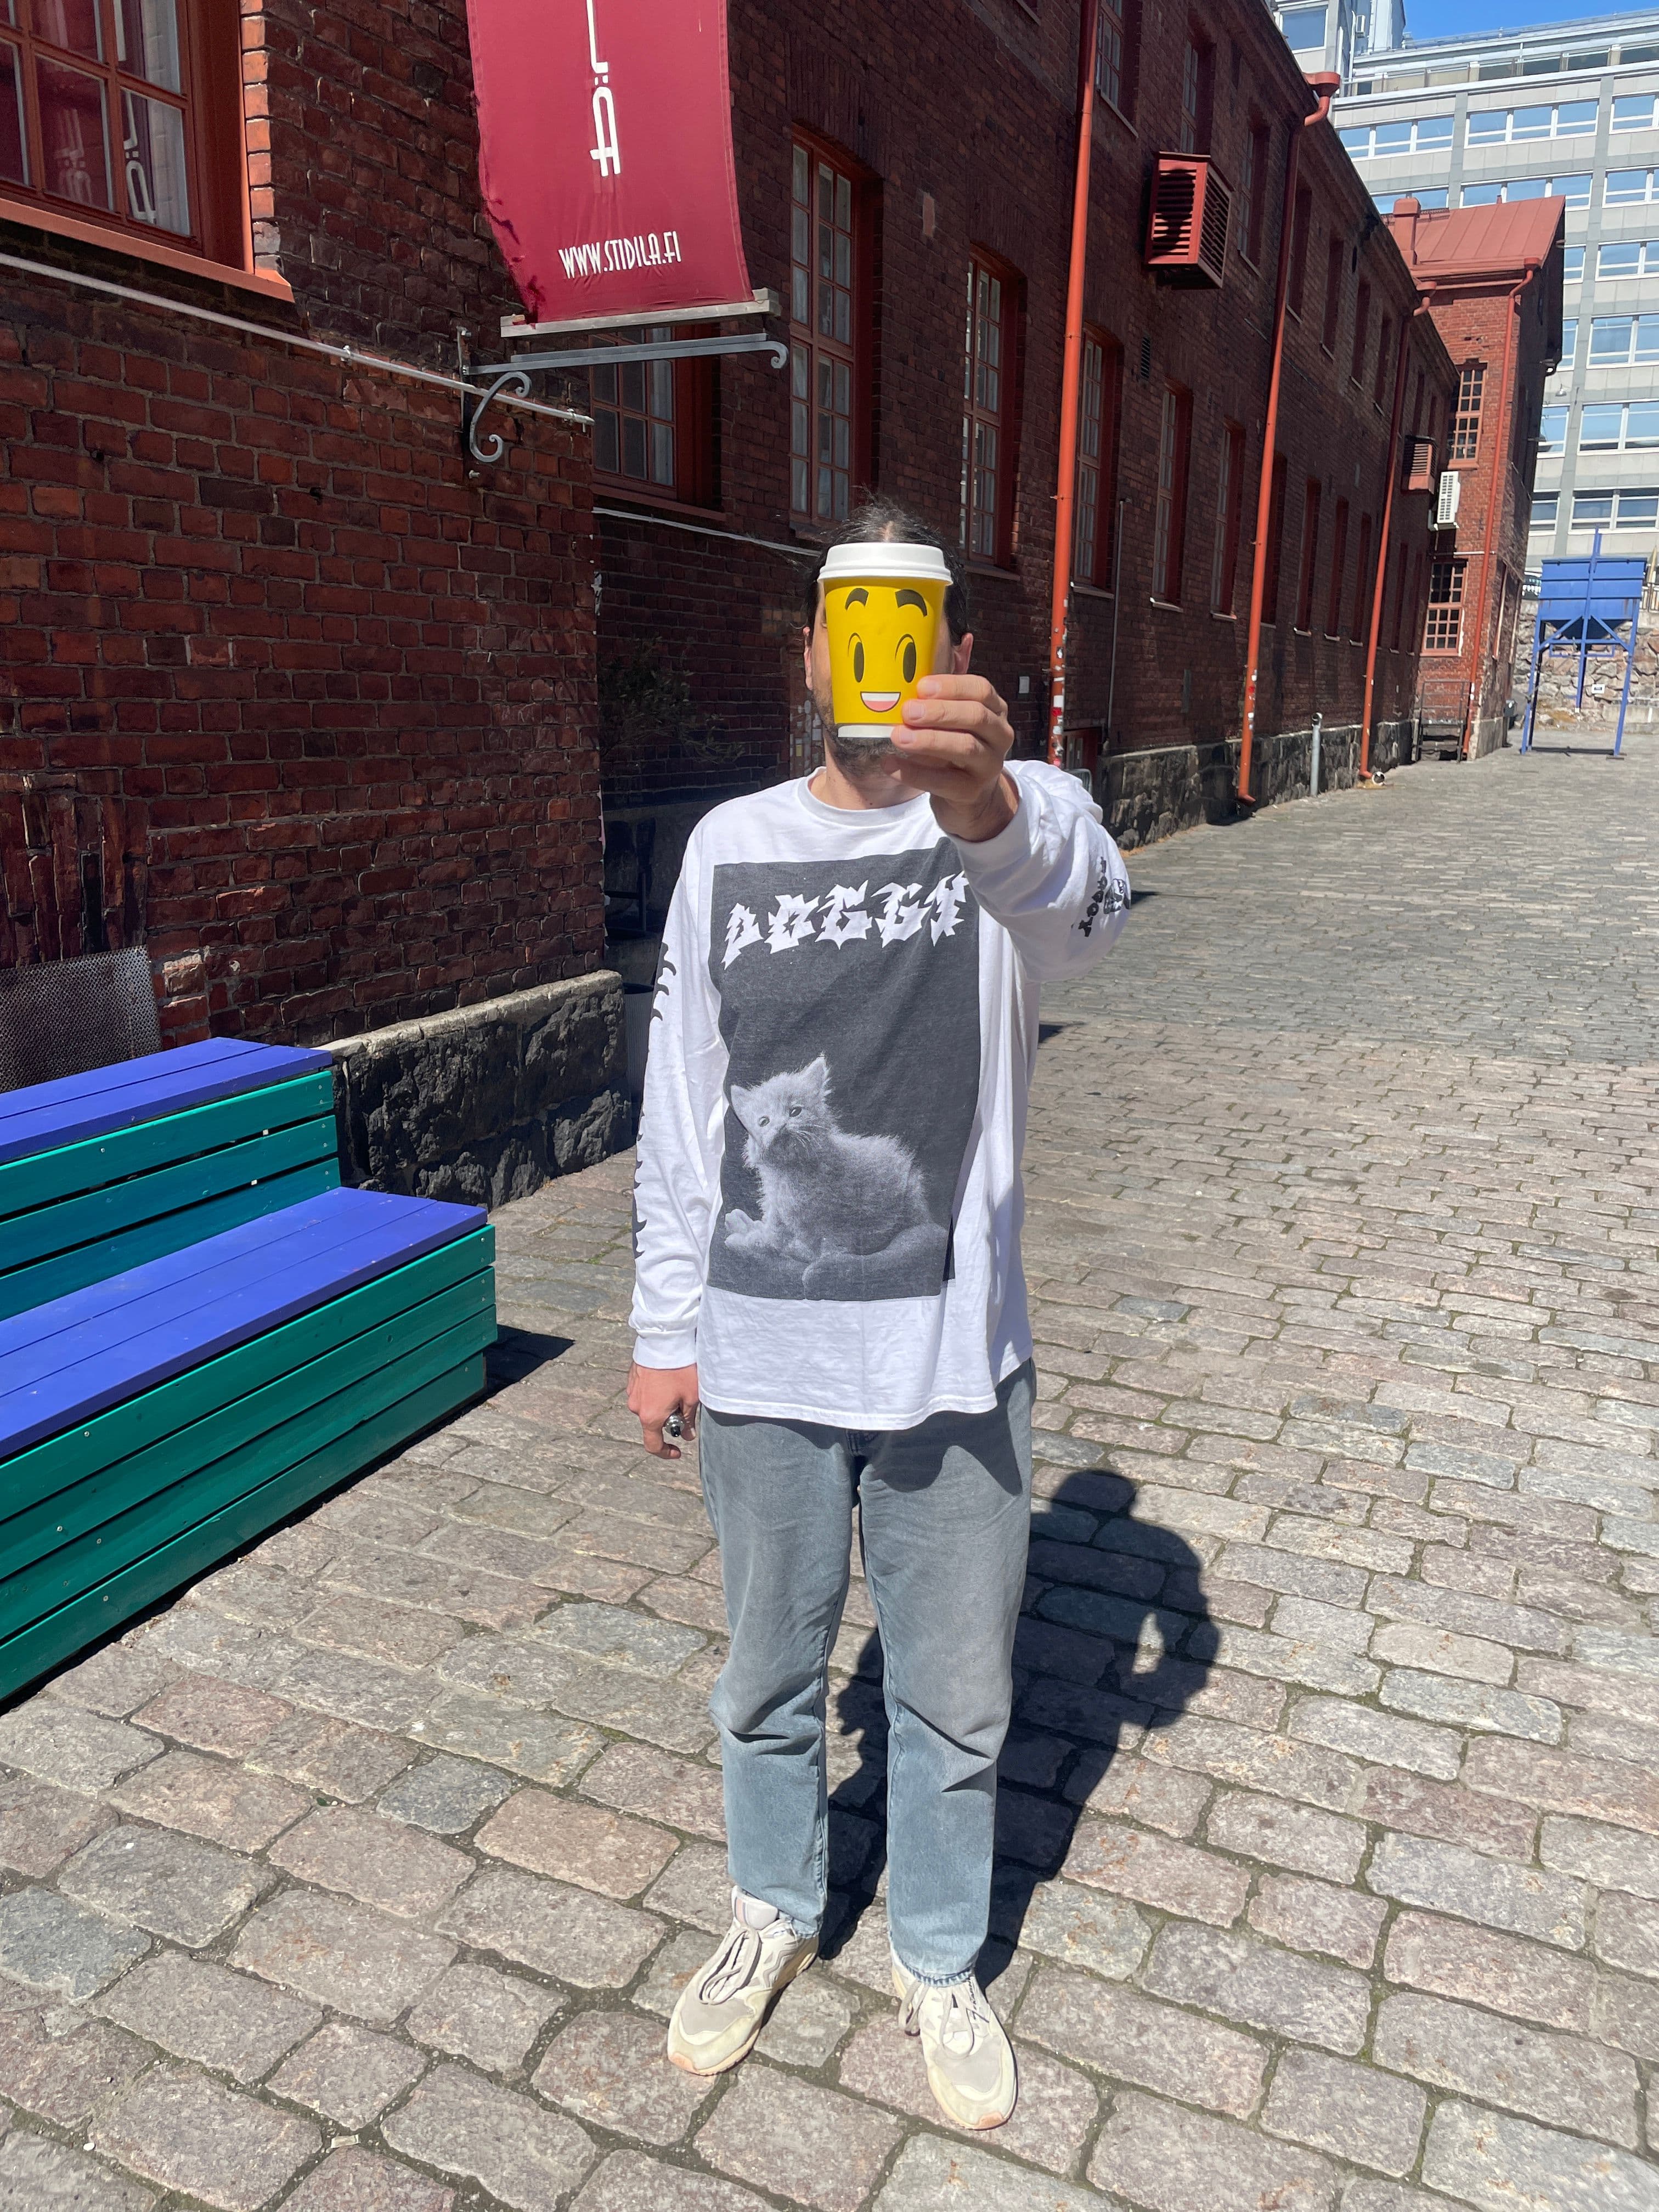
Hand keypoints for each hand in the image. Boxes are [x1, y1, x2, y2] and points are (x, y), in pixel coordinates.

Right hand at [628, 1361, 699, 1458]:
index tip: (678, 1451)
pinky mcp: (632, 1379)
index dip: (666, 1452)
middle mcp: (636, 1407)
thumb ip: (689, 1419)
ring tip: (677, 1386)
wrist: (663, 1339)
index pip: (653, 1445)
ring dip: (662, 1404)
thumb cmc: (679, 1369)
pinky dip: (655, 1392)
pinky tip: (667, 1378)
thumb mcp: (691, 1396)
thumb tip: (688, 1435)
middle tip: (685, 1405)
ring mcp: (632, 1392)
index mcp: (650, 1416)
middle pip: (653, 1423)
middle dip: (669, 1420)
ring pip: (649, 1407)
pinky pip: (644, 1393)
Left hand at [893, 673, 1017, 842]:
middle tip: (908, 711)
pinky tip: (890, 764)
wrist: (971, 796)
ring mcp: (990, 765)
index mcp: (994, 710)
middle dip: (939, 712)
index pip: (981, 690)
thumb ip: (937, 701)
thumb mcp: (953, 721)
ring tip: (897, 736)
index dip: (952, 686)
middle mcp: (999, 735)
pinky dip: (914, 773)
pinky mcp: (972, 792)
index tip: (922, 687)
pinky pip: (944, 782)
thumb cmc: (955, 747)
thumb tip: (899, 681)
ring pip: (965, 747)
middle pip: (975, 716)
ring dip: (929, 740)